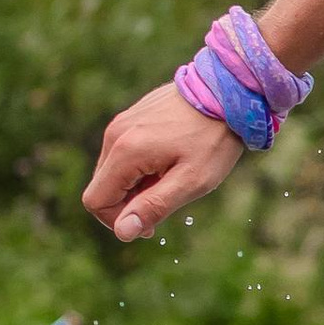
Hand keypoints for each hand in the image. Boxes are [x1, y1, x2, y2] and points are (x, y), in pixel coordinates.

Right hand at [82, 85, 245, 242]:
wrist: (228, 92)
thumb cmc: (213, 138)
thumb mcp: (191, 181)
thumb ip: (153, 207)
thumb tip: (122, 232)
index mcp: (125, 152)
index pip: (96, 201)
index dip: (118, 221)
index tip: (151, 225)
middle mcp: (115, 134)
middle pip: (102, 186)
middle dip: (128, 203)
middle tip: (167, 201)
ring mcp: (123, 122)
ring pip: (113, 170)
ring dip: (136, 185)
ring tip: (172, 177)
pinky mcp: (133, 116)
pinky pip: (124, 151)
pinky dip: (140, 166)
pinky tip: (171, 160)